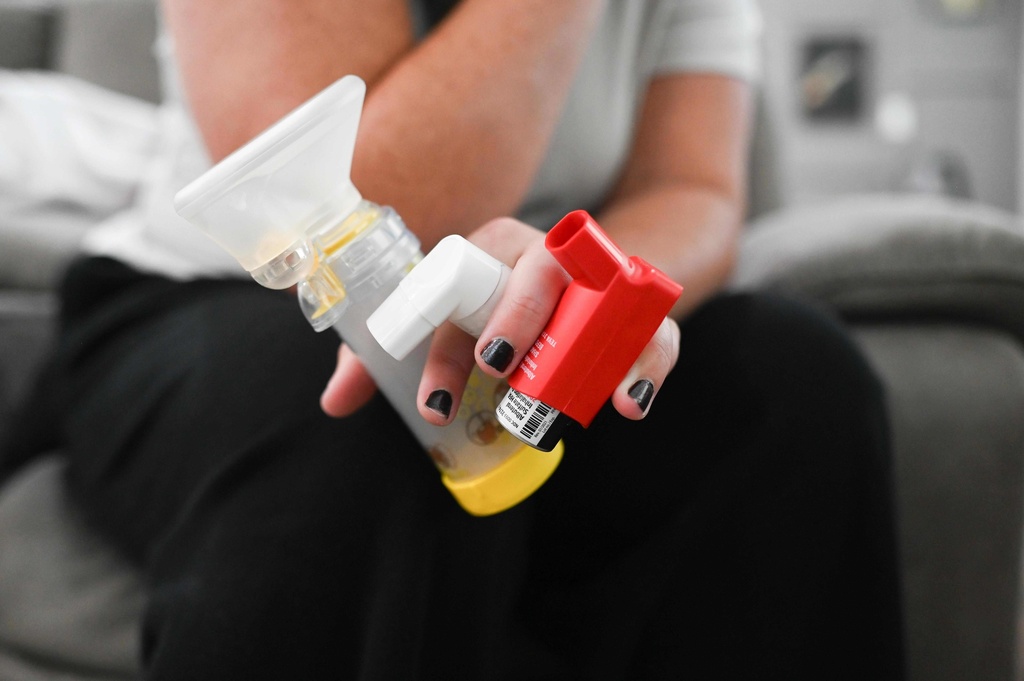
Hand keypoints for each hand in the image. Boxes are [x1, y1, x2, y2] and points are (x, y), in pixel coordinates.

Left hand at [320, 217, 680, 423]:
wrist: (571, 286)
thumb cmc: (486, 311)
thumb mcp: (435, 328)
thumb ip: (381, 358)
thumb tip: (335, 402)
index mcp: (490, 247)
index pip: (464, 287)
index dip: (448, 345)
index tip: (437, 399)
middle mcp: (546, 252)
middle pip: (537, 273)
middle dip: (518, 320)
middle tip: (497, 371)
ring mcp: (596, 277)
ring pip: (603, 294)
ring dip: (594, 345)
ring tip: (586, 399)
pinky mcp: (636, 308)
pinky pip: (653, 326)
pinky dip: (648, 361)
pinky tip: (630, 402)